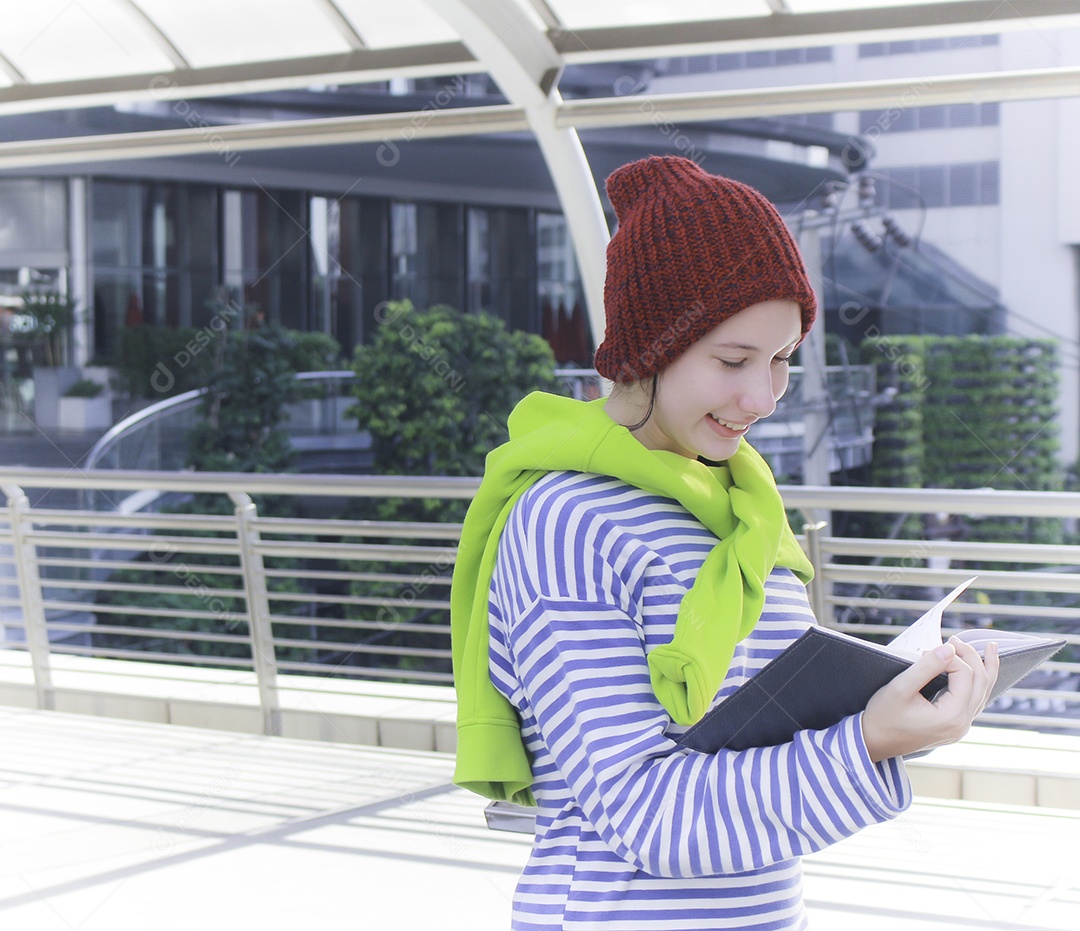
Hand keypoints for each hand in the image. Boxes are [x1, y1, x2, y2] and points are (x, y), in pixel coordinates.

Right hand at [861, 637, 999, 762]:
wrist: (874, 742)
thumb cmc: (883, 716)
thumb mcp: (900, 688)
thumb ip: (926, 667)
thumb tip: (949, 648)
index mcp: (951, 716)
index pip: (964, 675)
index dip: (950, 657)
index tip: (926, 651)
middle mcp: (962, 724)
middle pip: (980, 682)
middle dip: (972, 657)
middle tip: (955, 639)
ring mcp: (960, 727)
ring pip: (983, 693)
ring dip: (985, 668)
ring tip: (991, 648)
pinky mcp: (954, 726)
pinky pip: (975, 701)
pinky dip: (978, 683)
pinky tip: (979, 672)